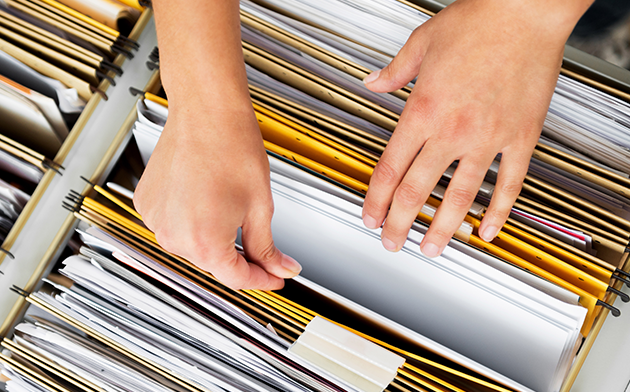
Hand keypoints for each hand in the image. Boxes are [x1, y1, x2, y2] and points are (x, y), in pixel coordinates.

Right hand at [134, 105, 301, 289]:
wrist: (206, 111)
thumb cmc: (232, 148)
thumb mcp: (260, 207)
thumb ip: (267, 247)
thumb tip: (280, 268)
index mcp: (205, 243)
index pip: (237, 278)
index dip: (262, 280)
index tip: (275, 277)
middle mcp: (174, 236)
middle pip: (214, 264)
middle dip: (241, 260)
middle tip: (265, 251)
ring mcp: (156, 220)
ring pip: (193, 246)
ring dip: (215, 239)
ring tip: (232, 214)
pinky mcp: (147, 204)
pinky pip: (175, 225)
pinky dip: (193, 221)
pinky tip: (208, 202)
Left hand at [362, 0, 591, 255]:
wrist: (526, 9)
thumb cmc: (478, 21)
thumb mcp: (421, 43)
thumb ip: (393, 72)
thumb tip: (372, 83)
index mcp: (423, 110)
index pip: (391, 168)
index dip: (377, 200)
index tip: (370, 218)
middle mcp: (452, 130)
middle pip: (418, 191)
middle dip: (401, 224)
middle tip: (393, 244)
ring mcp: (488, 138)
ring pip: (461, 196)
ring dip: (443, 228)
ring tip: (432, 248)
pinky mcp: (521, 137)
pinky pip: (509, 183)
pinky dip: (498, 211)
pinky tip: (487, 230)